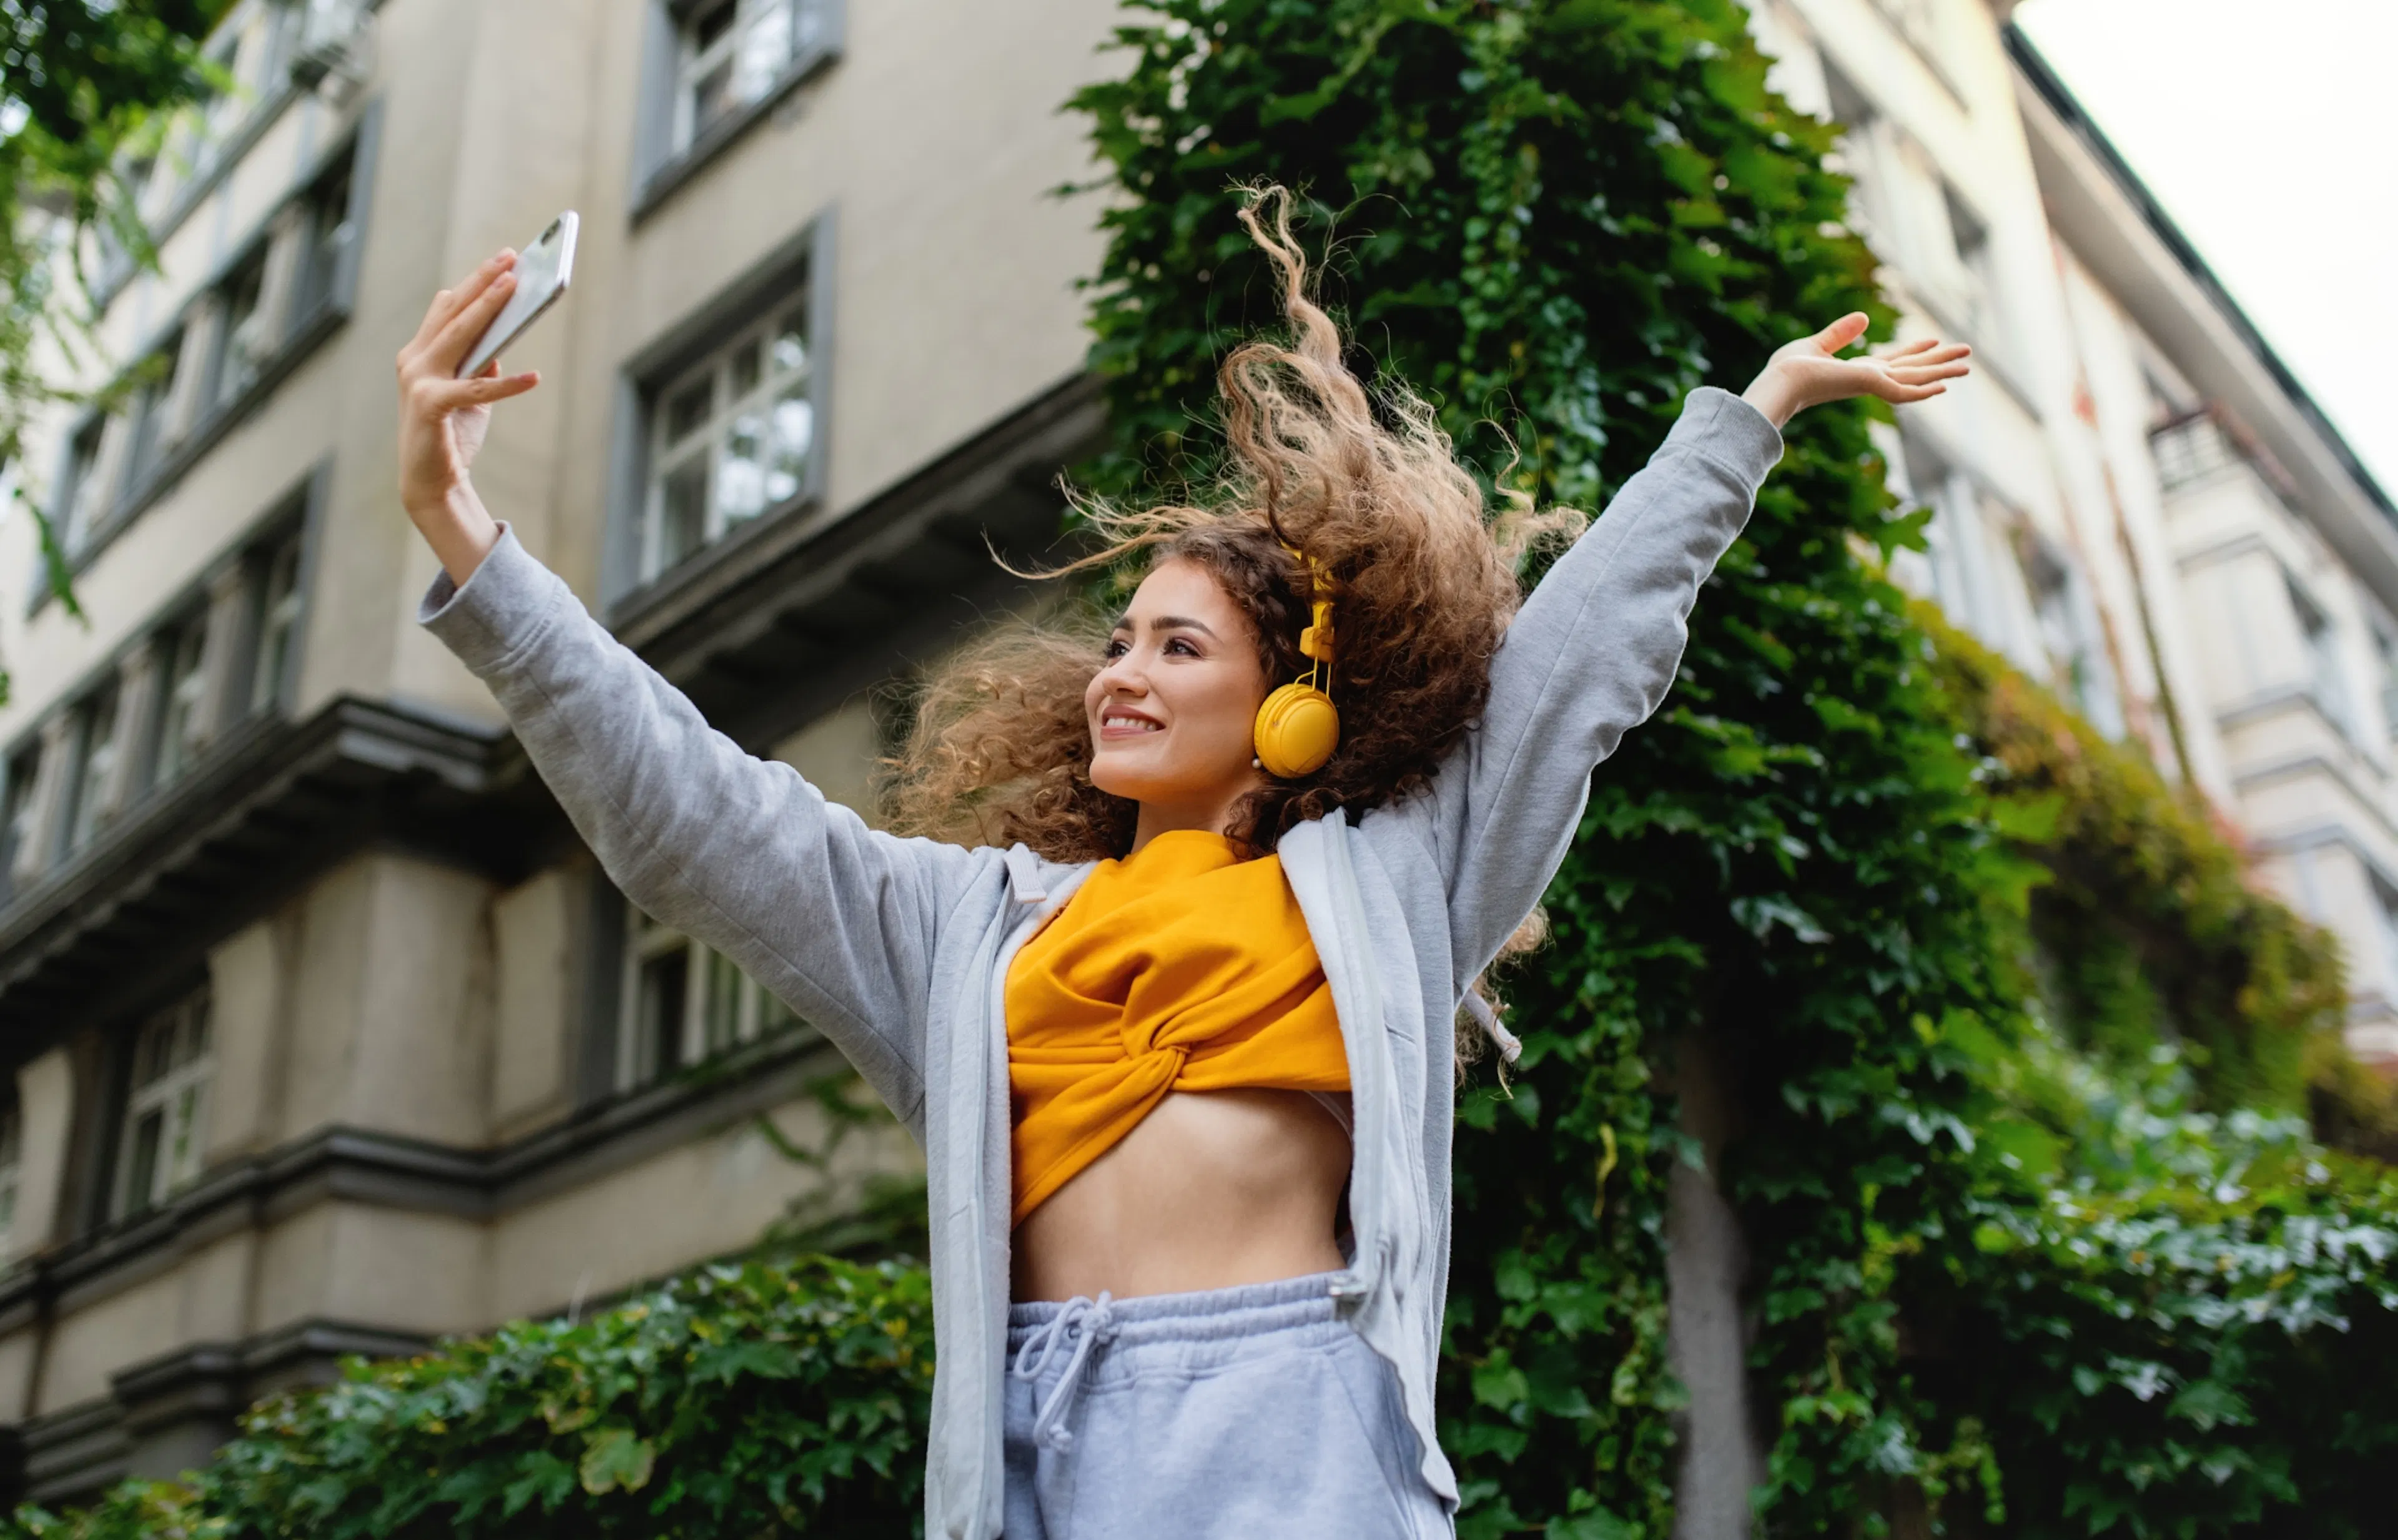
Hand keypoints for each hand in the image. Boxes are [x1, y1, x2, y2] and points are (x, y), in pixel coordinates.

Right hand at [395, 250, 541, 581]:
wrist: (430, 482)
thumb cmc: (450, 434)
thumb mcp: (468, 393)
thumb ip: (478, 364)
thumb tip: (500, 338)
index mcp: (420, 353)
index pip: (448, 307)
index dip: (475, 282)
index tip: (502, 259)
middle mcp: (413, 360)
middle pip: (453, 312)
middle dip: (483, 282)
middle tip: (511, 257)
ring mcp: (418, 381)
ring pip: (459, 336)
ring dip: (488, 308)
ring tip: (515, 287)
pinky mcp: (430, 406)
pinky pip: (476, 389)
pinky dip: (506, 384)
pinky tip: (534, 377)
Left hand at [1738, 313, 1971, 428]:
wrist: (1780, 382)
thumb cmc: (1788, 370)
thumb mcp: (1818, 345)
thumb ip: (1841, 333)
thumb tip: (1863, 318)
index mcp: (1858, 370)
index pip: (1894, 361)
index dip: (1914, 352)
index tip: (1933, 343)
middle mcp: (1869, 379)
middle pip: (1913, 370)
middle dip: (1939, 362)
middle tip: (1966, 355)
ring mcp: (1872, 385)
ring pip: (1916, 380)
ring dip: (1941, 373)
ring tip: (1967, 366)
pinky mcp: (1871, 386)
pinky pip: (1904, 392)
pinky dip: (1923, 391)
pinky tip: (1943, 387)